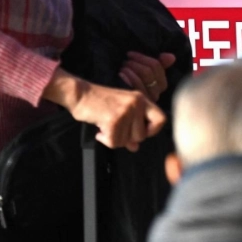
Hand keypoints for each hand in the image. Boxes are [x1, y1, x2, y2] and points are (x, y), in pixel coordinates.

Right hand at [43, 68, 164, 151]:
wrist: (80, 94)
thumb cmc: (100, 102)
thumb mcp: (121, 111)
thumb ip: (131, 128)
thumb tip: (135, 147)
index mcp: (142, 99)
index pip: (161, 119)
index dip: (153, 131)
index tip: (142, 133)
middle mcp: (137, 103)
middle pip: (141, 136)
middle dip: (127, 138)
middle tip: (115, 129)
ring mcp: (126, 111)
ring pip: (126, 141)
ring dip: (114, 139)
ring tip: (106, 127)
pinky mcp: (114, 119)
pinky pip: (114, 142)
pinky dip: (105, 140)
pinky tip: (100, 130)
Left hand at [119, 51, 175, 101]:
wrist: (115, 101)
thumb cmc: (128, 82)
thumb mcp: (143, 72)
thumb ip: (159, 64)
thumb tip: (171, 57)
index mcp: (160, 84)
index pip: (157, 66)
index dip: (143, 58)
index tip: (130, 54)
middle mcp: (156, 93)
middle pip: (150, 71)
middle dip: (136, 63)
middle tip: (125, 61)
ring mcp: (148, 99)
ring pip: (146, 76)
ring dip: (132, 68)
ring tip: (122, 67)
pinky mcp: (140, 103)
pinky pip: (138, 86)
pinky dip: (129, 77)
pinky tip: (121, 74)